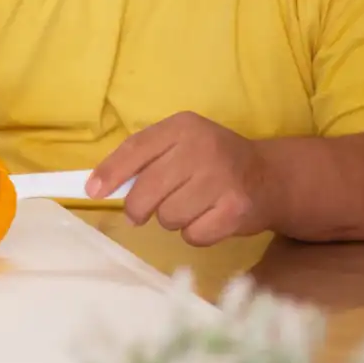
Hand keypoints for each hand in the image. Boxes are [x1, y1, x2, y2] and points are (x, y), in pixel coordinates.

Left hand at [90, 112, 274, 245]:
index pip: (136, 149)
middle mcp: (203, 148)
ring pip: (168, 217)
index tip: (92, 192)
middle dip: (138, 208)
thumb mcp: (179, 145)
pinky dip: (195, 233)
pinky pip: (193, 235)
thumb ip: (143, 159)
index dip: (110, 173)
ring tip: (190, 206)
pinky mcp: (236, 209)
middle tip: (142, 211)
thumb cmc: (212, 162)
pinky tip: (209, 217)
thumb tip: (97, 186)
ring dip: (172, 220)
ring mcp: (222, 179)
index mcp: (183, 127)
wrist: (270, 176)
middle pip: (146, 191)